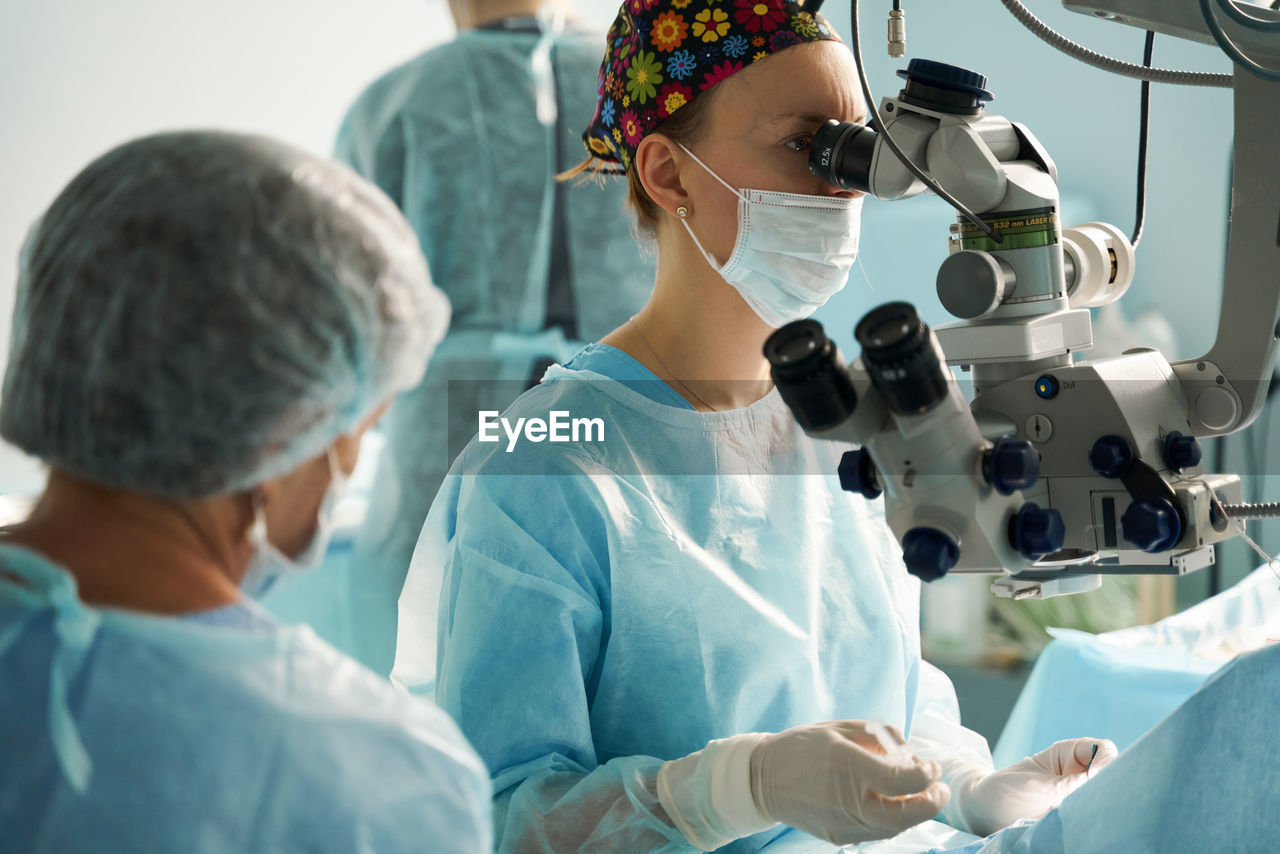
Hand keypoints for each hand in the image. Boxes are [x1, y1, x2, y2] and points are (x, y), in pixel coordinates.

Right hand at [750, 721, 950, 844]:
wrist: (763, 779)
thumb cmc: (802, 747)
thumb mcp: (840, 728)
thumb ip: (878, 736)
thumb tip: (909, 750)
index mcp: (848, 765)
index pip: (903, 779)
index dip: (926, 774)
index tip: (931, 765)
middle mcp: (848, 800)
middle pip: (906, 813)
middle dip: (931, 802)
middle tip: (940, 789)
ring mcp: (843, 823)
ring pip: (894, 828)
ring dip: (914, 812)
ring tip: (920, 796)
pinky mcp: (839, 836)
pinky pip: (876, 832)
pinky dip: (892, 820)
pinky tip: (893, 804)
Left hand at [955, 737, 1118, 835]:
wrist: (985, 812)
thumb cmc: (1005, 791)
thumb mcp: (1035, 786)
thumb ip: (1066, 785)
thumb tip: (1099, 783)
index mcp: (1068, 754)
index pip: (1103, 749)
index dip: (1108, 761)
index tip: (1097, 778)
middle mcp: (1077, 772)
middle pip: (1111, 772)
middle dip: (1112, 783)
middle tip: (1102, 799)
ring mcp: (1077, 793)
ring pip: (1105, 793)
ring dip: (1103, 801)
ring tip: (1093, 812)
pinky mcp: (1075, 812)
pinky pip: (1094, 812)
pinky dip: (1095, 816)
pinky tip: (1088, 823)